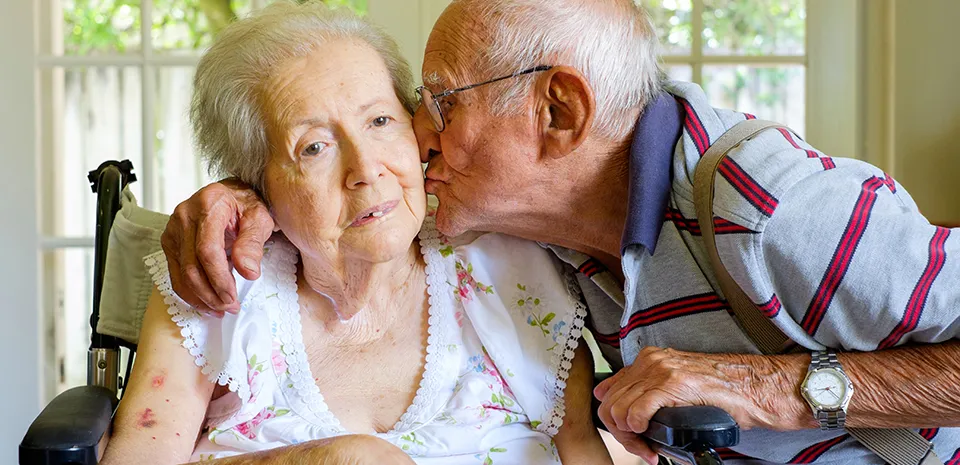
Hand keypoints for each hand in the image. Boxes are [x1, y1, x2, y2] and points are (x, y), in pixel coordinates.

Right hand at [161, 179, 274, 312]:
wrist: (232, 194)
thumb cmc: (247, 204)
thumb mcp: (260, 218)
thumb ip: (253, 243)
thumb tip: (248, 272)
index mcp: (208, 205)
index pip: (207, 250)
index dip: (219, 279)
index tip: (233, 297)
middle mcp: (184, 215)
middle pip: (191, 266)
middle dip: (211, 293)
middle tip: (230, 307)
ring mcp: (173, 229)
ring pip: (180, 274)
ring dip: (201, 297)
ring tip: (221, 308)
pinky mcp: (170, 241)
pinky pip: (176, 273)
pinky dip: (190, 292)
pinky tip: (207, 302)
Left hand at [594, 347, 808, 461]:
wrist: (757, 387)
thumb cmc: (723, 391)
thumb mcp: (676, 385)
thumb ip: (647, 390)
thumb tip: (616, 406)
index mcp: (648, 359)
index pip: (608, 391)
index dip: (614, 420)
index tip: (631, 436)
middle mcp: (650, 361)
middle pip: (610, 403)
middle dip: (620, 434)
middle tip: (641, 448)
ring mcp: (661, 370)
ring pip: (618, 410)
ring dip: (630, 438)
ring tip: (649, 448)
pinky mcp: (673, 384)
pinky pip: (636, 411)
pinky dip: (637, 429)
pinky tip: (650, 436)